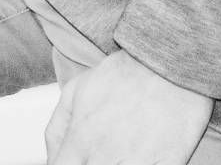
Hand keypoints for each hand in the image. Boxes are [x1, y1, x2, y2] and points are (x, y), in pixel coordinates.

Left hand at [46, 51, 211, 164]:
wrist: (168, 65)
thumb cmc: (123, 75)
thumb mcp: (75, 90)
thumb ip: (57, 128)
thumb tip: (52, 155)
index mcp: (81, 139)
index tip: (71, 162)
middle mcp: (106, 156)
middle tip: (95, 154)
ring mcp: (138, 163)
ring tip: (119, 153)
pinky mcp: (168, 163)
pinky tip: (141, 157)